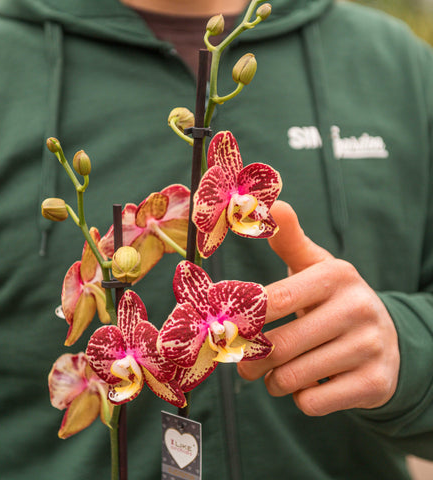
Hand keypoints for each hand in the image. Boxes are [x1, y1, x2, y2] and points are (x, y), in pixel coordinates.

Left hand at [237, 201, 399, 415]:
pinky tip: (306, 384)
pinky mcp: (376, 384)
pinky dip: (299, 398)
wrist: (387, 338)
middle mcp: (357, 309)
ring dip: (272, 381)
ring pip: (292, 378)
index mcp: (336, 276)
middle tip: (241, 363)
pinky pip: (313, 403)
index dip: (243, 318)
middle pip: (279, 346)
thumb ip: (290, 240)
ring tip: (274, 373)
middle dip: (250, 360)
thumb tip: (275, 203)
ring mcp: (370, 348)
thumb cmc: (333, 299)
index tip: (222, 327)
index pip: (275, 300)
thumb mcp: (315, 267)